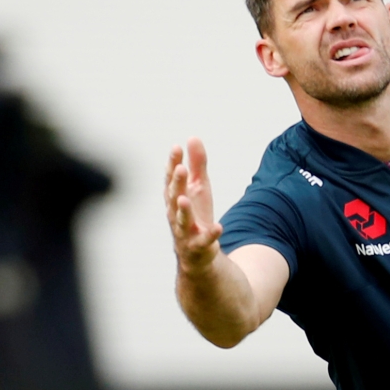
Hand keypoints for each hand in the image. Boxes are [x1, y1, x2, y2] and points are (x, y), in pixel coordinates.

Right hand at [165, 137, 222, 272]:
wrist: (196, 252)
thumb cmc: (195, 214)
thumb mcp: (199, 187)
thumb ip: (197, 164)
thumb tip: (193, 138)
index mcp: (176, 197)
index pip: (172, 179)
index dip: (173, 163)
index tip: (176, 148)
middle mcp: (176, 213)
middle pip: (174, 196)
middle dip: (176, 183)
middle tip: (180, 168)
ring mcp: (185, 230)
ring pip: (181, 219)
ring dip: (183, 209)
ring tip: (185, 199)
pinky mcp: (198, 245)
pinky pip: (204, 240)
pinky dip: (210, 234)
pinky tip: (218, 227)